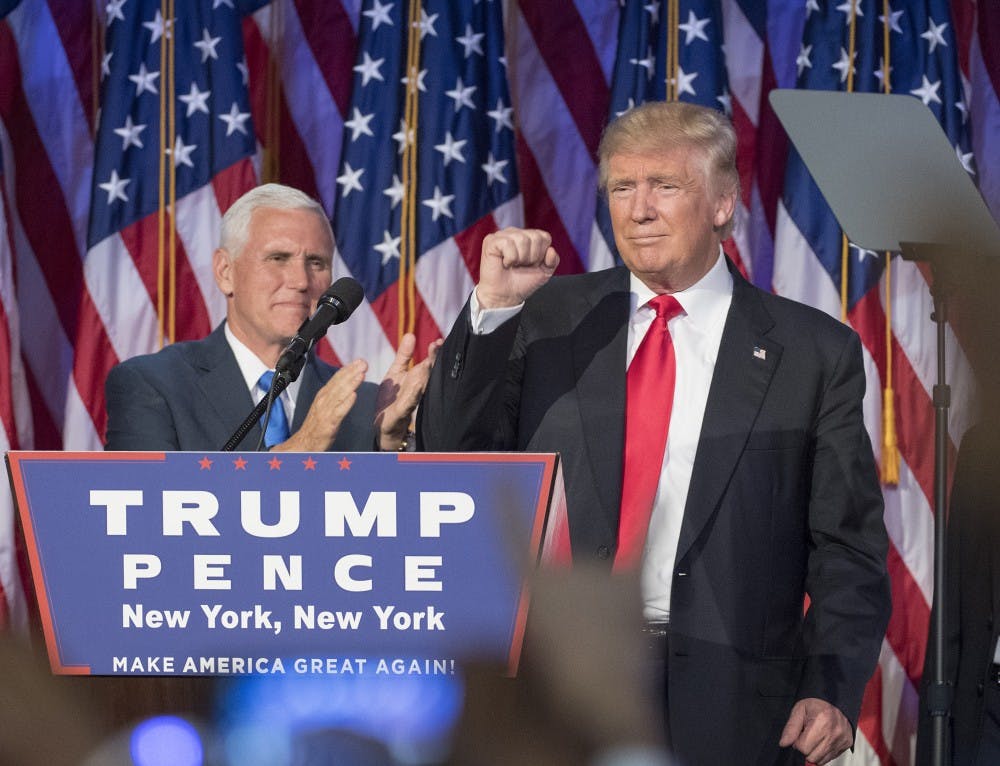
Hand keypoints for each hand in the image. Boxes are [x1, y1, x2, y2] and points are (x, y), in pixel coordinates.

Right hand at [273, 359, 367, 451]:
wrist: (303, 443)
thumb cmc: (316, 426)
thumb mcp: (325, 406)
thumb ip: (335, 395)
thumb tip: (347, 385)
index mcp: (323, 395)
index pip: (337, 379)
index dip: (348, 369)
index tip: (360, 361)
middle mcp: (324, 400)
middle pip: (339, 383)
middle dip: (352, 372)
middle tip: (364, 362)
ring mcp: (326, 411)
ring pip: (340, 394)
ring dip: (351, 383)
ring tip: (362, 374)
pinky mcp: (329, 423)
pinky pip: (338, 412)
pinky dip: (346, 403)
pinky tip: (354, 395)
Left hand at [375, 334, 441, 450]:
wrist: (383, 423)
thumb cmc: (392, 398)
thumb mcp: (396, 372)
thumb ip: (404, 355)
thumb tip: (411, 334)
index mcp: (417, 377)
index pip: (428, 362)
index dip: (433, 352)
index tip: (438, 341)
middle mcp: (418, 388)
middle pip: (428, 372)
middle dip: (433, 360)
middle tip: (438, 345)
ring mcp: (411, 400)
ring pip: (421, 386)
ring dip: (425, 375)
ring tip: (428, 362)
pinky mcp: (401, 411)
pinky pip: (409, 402)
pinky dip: (414, 393)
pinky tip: (418, 384)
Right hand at [476, 227, 558, 308]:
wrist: (505, 296)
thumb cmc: (522, 282)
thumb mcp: (544, 273)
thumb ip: (553, 261)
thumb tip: (551, 250)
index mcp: (528, 237)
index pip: (544, 237)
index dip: (541, 255)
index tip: (532, 264)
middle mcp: (516, 233)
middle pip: (535, 238)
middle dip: (531, 257)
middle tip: (521, 265)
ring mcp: (502, 235)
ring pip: (521, 239)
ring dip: (520, 259)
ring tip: (513, 265)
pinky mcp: (491, 241)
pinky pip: (507, 244)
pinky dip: (509, 258)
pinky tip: (504, 263)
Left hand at [779, 698, 852, 764]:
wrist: (835, 701)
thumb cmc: (816, 705)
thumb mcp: (799, 710)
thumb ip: (791, 728)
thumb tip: (784, 743)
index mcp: (822, 721)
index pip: (804, 748)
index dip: (797, 743)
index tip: (800, 734)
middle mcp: (834, 732)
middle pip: (813, 757)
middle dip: (806, 749)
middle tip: (807, 736)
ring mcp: (842, 740)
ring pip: (821, 760)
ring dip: (814, 752)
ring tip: (815, 738)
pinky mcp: (846, 745)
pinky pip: (830, 758)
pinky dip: (823, 753)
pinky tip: (822, 741)